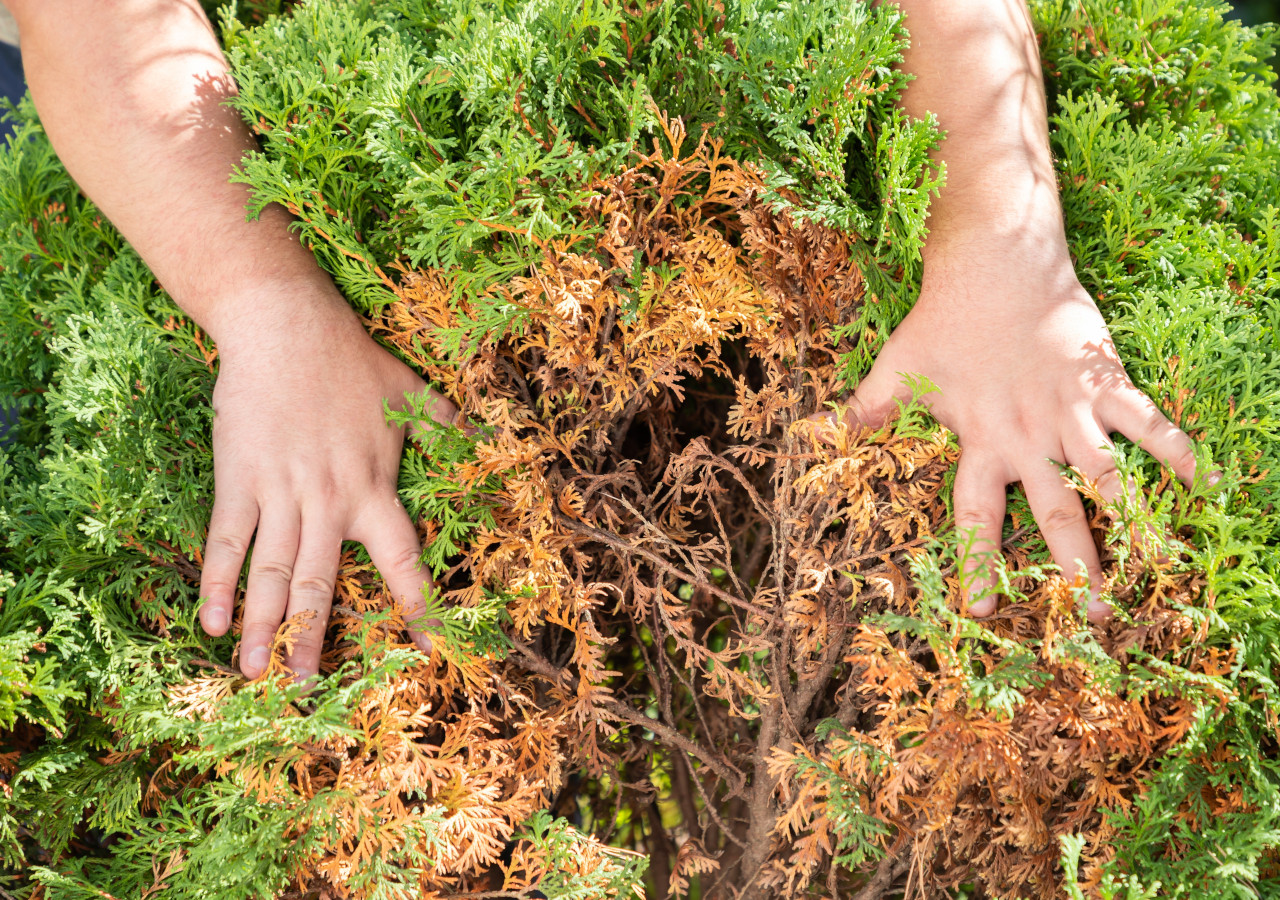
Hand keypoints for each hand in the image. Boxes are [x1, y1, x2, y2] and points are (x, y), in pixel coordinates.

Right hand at [196, 285, 457, 679]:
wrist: (285, 326)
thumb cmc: (350, 358)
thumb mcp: (412, 390)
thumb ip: (446, 425)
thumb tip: (487, 437)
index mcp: (376, 489)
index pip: (404, 560)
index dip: (420, 607)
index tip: (433, 651)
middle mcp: (330, 502)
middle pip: (321, 584)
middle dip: (312, 639)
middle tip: (305, 689)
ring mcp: (281, 493)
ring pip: (271, 573)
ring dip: (261, 626)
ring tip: (254, 673)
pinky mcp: (238, 480)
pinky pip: (227, 540)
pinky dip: (216, 582)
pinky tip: (209, 622)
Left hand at [818, 237, 1206, 620]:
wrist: (995, 261)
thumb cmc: (942, 318)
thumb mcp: (898, 368)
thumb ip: (867, 410)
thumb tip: (818, 434)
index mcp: (980, 441)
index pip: (976, 516)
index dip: (979, 562)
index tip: (985, 608)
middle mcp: (1028, 437)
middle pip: (1056, 514)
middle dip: (1075, 568)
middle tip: (1093, 618)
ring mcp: (1070, 412)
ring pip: (1108, 480)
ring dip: (1132, 526)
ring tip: (1156, 573)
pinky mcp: (1104, 382)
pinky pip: (1148, 422)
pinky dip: (1179, 451)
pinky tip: (1209, 486)